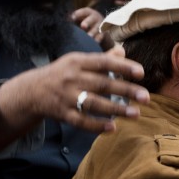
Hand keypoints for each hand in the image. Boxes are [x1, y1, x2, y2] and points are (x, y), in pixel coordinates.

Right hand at [0, 46, 149, 134]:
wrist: (31, 90)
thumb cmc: (63, 73)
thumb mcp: (78, 61)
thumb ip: (102, 58)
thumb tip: (123, 50)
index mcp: (78, 62)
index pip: (103, 62)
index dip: (122, 66)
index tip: (141, 73)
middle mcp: (72, 78)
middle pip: (102, 84)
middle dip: (126, 90)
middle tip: (146, 97)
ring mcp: (66, 97)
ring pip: (93, 104)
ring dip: (116, 109)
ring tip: (135, 113)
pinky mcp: (62, 113)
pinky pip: (81, 121)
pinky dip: (96, 125)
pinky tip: (113, 127)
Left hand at [72, 7, 103, 41]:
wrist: (101, 27)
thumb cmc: (86, 22)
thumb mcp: (80, 18)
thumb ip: (74, 19)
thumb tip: (65, 21)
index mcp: (89, 12)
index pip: (84, 11)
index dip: (78, 14)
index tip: (72, 18)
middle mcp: (96, 17)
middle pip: (92, 19)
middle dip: (87, 22)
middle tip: (83, 26)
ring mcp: (101, 25)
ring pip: (97, 28)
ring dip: (93, 32)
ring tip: (89, 37)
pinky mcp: (104, 33)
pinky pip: (101, 36)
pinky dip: (98, 39)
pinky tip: (95, 42)